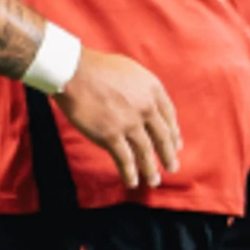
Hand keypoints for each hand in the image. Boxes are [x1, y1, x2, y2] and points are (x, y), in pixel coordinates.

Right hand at [55, 49, 179, 190]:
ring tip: (154, 181)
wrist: (74, 72)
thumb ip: (142, 87)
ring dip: (151, 170)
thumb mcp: (131, 69)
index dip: (174, 133)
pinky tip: (132, 182)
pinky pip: (125, 160)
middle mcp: (146, 107)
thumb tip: (146, 101)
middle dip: (169, 156)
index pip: (169, 116)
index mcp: (153, 89)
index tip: (176, 145)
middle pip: (162, 137)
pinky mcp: (111, 136)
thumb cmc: (97, 67)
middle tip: (173, 168)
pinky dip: (130, 174)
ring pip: (146, 153)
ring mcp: (129, 123)